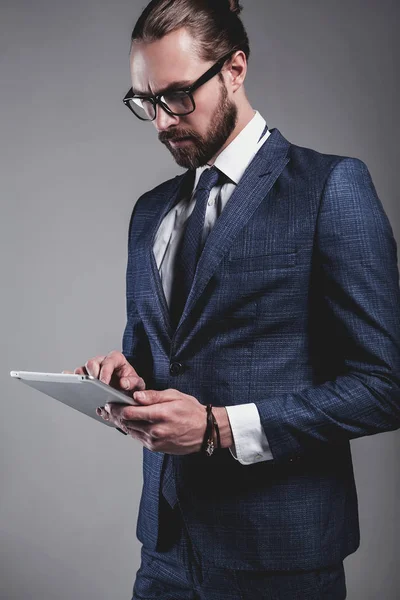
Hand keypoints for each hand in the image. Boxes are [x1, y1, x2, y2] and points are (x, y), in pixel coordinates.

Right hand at [63, 351, 145, 432]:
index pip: (109, 361)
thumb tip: (123, 383)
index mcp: (116, 359)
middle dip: (91, 375)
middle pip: (91, 363)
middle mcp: (101, 361)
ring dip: (81, 380)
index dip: (105, 372)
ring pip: (81, 370)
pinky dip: (71, 381)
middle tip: (93, 388)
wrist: (125, 392)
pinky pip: (73, 377)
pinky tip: (69, 388)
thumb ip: (133, 382)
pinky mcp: (83, 378)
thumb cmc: (131, 385)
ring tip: (83, 392)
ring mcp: (91, 369)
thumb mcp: (137, 384)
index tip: (103, 383)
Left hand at [102, 389, 232, 453]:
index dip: (116, 407)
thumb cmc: (191, 411)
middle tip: (107, 407)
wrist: (206, 431)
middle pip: (126, 423)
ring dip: (121, 423)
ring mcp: (155, 441)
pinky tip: (128, 423)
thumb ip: (153, 396)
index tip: (109, 402)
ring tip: (113, 415)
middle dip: (115, 414)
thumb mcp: (174, 396)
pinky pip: (138, 438)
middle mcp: (156, 430)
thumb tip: (136, 396)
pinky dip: (131, 430)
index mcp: (160, 415)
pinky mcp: (156, 448)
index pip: (129, 412)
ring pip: (130, 431)